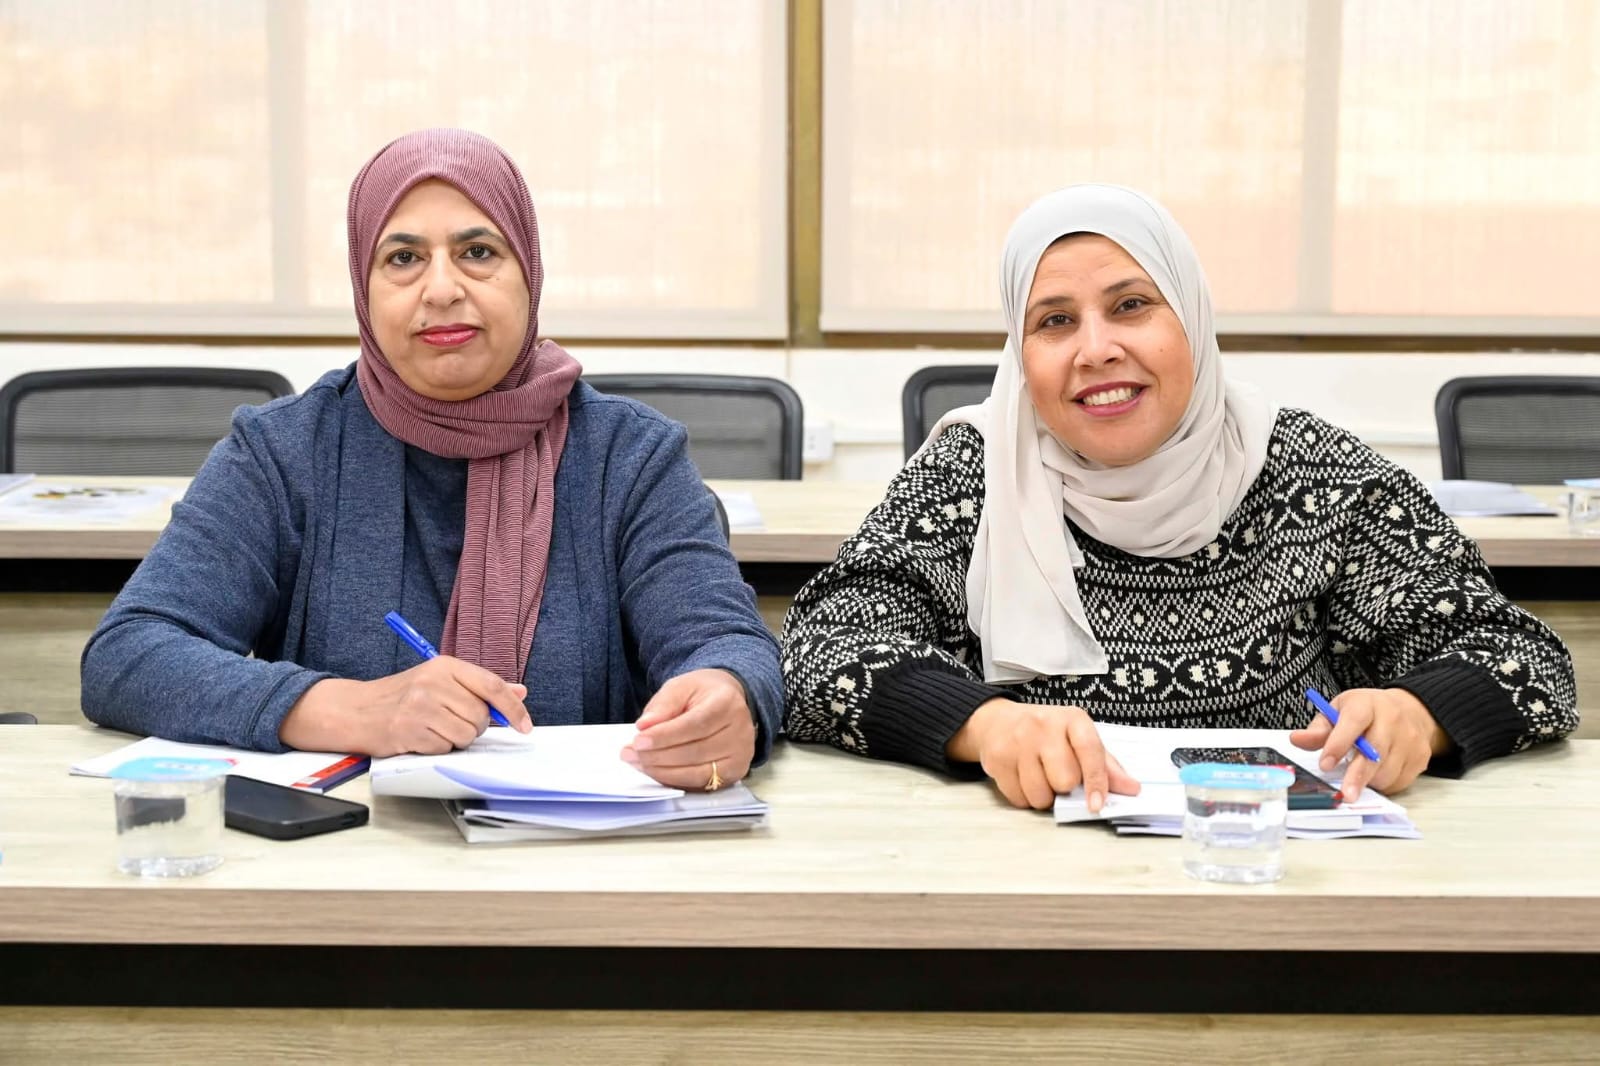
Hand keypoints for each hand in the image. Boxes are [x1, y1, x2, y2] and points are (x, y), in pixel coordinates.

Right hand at [281, 657, 531, 755]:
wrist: (357, 710)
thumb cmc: (403, 696)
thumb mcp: (441, 680)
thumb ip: (480, 686)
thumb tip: (519, 692)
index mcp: (445, 666)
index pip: (491, 686)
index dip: (513, 708)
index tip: (525, 726)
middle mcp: (433, 683)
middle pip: (480, 716)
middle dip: (473, 726)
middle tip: (450, 720)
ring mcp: (420, 707)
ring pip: (466, 735)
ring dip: (455, 739)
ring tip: (435, 728)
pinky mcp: (409, 730)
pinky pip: (444, 748)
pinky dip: (437, 748)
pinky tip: (421, 737)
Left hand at [622, 669, 755, 789]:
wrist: (729, 701)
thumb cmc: (703, 694)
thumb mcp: (681, 686)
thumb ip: (663, 705)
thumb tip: (644, 726)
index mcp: (727, 704)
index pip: (695, 725)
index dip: (665, 736)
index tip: (638, 740)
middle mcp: (740, 732)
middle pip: (695, 752)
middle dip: (657, 756)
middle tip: (630, 754)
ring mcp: (739, 756)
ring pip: (697, 773)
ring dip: (662, 772)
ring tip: (638, 763)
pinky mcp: (734, 774)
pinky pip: (700, 785)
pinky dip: (674, 781)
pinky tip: (656, 771)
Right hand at [947, 699, 1139, 811]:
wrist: (997, 722)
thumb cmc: (1046, 733)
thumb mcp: (1078, 738)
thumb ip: (1105, 765)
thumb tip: (1131, 789)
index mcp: (1072, 719)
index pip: (1090, 750)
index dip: (1096, 781)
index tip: (1097, 805)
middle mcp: (1043, 726)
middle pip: (1064, 779)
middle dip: (1064, 787)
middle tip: (1058, 775)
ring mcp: (1017, 742)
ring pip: (1040, 794)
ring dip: (1044, 796)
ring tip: (1039, 776)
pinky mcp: (996, 759)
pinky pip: (1018, 798)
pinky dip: (1024, 797)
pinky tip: (1022, 778)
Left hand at [1290, 687, 1449, 798]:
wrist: (1409, 710)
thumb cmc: (1367, 712)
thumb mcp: (1339, 711)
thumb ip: (1319, 729)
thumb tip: (1297, 740)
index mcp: (1366, 704)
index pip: (1353, 722)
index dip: (1338, 744)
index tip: (1325, 765)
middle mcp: (1392, 719)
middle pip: (1375, 752)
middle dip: (1357, 775)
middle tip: (1345, 794)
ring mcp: (1410, 739)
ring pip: (1388, 770)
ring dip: (1369, 781)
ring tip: (1358, 775)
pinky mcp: (1421, 756)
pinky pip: (1400, 780)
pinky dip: (1384, 784)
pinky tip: (1376, 774)